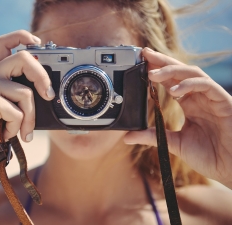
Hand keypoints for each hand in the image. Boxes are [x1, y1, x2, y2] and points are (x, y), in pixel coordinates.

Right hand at [0, 30, 54, 169]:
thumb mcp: (8, 108)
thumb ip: (20, 95)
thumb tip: (49, 92)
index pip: (4, 42)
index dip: (22, 36)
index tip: (38, 43)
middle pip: (24, 58)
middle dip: (42, 77)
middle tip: (49, 96)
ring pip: (26, 93)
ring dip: (29, 118)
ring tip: (21, 131)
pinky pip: (17, 112)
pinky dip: (16, 128)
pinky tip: (5, 133)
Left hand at [124, 47, 231, 187]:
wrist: (230, 168)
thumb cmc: (209, 156)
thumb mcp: (174, 144)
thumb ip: (153, 137)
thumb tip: (127, 137)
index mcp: (189, 104)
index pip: (171, 81)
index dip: (157, 70)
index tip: (140, 63)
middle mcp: (199, 97)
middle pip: (180, 72)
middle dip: (162, 61)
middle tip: (144, 54)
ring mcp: (211, 98)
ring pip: (192, 73)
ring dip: (172, 70)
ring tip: (153, 74)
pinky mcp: (223, 101)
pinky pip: (206, 85)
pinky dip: (189, 85)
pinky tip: (174, 91)